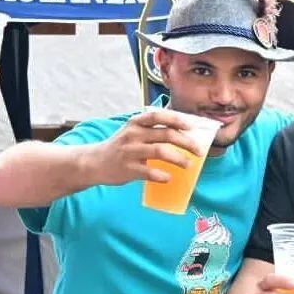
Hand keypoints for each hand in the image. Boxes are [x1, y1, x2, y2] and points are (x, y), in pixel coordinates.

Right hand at [88, 108, 207, 186]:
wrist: (94, 162)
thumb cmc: (121, 147)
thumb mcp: (132, 131)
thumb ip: (152, 130)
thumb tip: (184, 134)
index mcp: (136, 123)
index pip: (158, 116)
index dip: (176, 119)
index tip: (191, 127)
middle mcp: (133, 134)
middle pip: (166, 135)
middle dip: (186, 142)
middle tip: (199, 151)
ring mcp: (130, 151)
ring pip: (161, 152)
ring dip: (179, 159)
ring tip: (188, 165)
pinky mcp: (127, 169)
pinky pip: (149, 172)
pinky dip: (162, 175)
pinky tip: (168, 177)